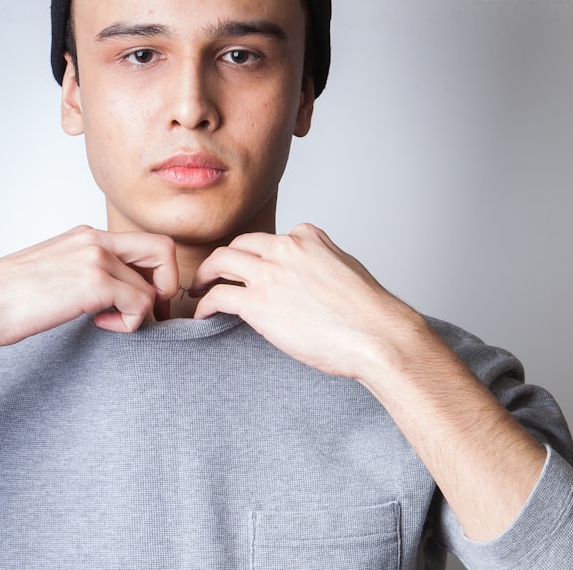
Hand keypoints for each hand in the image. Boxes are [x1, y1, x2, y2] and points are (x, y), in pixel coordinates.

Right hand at [0, 226, 179, 348]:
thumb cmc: (9, 298)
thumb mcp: (55, 271)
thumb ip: (84, 272)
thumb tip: (110, 295)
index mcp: (87, 236)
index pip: (146, 243)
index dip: (156, 274)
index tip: (143, 302)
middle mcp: (95, 240)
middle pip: (163, 250)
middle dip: (167, 288)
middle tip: (148, 315)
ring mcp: (96, 258)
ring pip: (153, 286)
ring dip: (141, 313)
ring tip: (110, 322)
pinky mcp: (94, 283)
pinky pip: (140, 304)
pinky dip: (130, 323)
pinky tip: (100, 325)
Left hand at [192, 223, 428, 378]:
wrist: (376, 335)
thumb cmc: (368, 313)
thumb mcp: (346, 268)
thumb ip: (321, 262)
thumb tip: (309, 275)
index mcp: (307, 237)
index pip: (269, 239)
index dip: (256, 257)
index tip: (249, 272)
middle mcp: (285, 247)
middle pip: (239, 245)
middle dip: (222, 259)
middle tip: (211, 275)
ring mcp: (270, 273)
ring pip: (221, 261)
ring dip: (204, 275)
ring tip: (197, 290)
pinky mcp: (258, 302)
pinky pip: (218, 296)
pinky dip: (204, 303)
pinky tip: (202, 313)